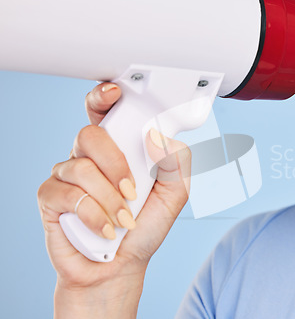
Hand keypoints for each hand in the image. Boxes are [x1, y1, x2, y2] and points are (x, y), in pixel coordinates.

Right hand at [37, 83, 190, 309]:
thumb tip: (156, 137)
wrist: (120, 267)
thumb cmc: (144, 227)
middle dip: (115, 162)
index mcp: (119, 149)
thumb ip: (177, 162)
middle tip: (131, 188)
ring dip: (109, 199)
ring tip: (123, 218)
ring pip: (81, 167)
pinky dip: (93, 215)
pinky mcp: (51, 198)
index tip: (114, 92)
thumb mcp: (175, 194)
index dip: (104, 96)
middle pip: (90, 134)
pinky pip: (67, 194)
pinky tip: (104, 228)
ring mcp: (68, 176)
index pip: (105, 113)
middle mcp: (90, 158)